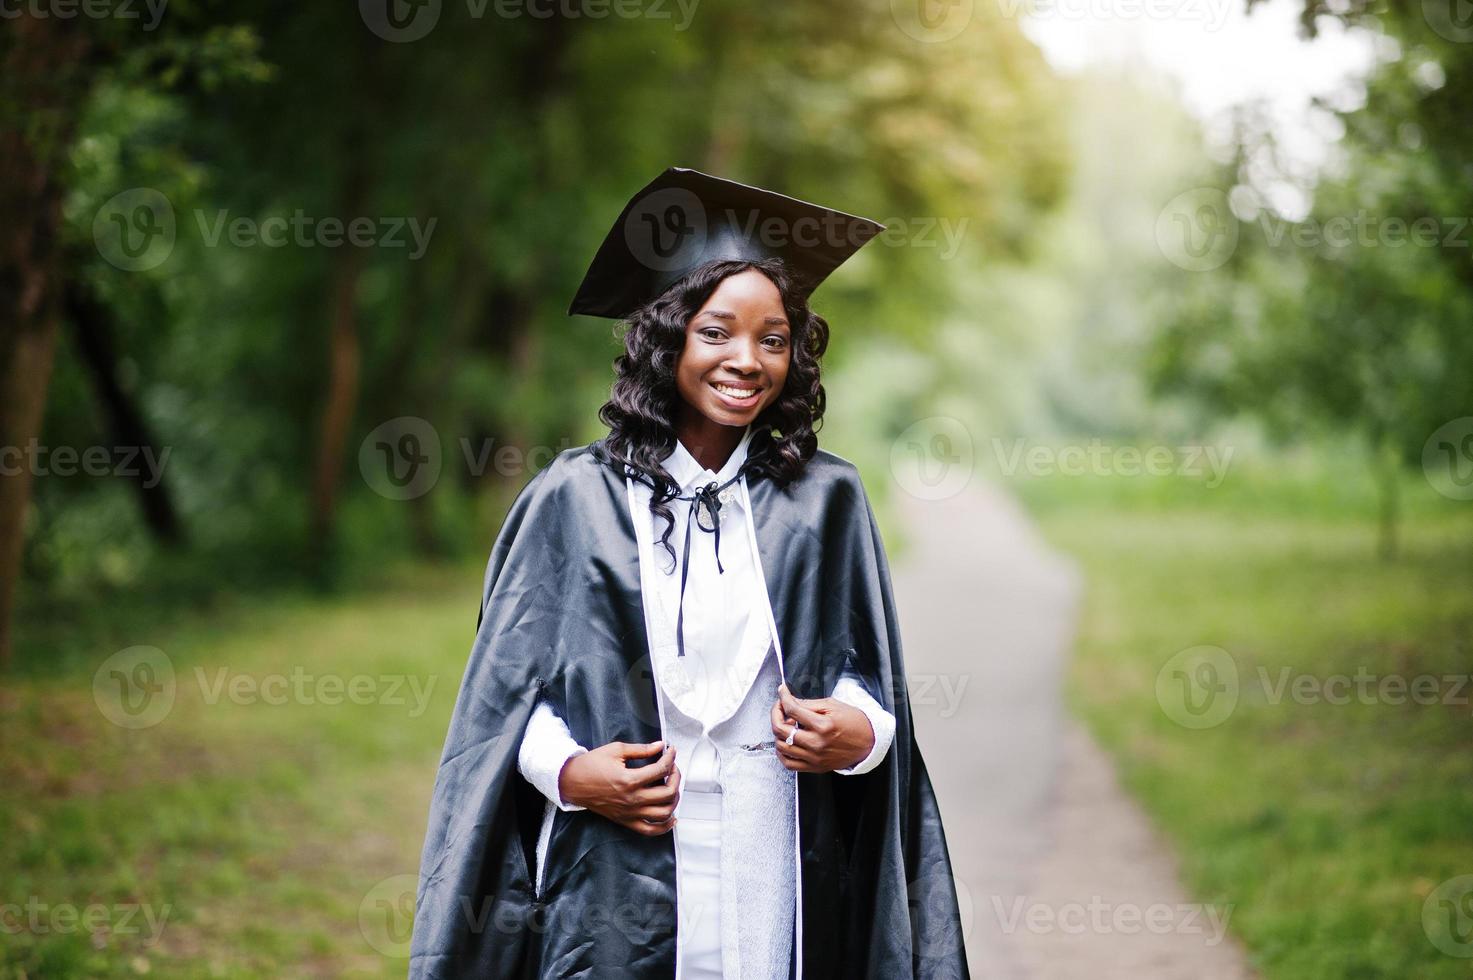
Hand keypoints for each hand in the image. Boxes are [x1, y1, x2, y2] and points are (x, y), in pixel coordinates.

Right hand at [558, 740, 681, 835]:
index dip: (670, 758)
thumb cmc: (591, 765)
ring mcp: (630, 813)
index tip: (671, 751)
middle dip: (676, 777)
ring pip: (664, 813)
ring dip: (674, 800)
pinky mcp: (626, 821)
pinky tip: (672, 817)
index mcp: (629, 780)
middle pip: (668, 793)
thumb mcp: (616, 750)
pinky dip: (665, 826)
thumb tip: (660, 746)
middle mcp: (632, 799)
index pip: (661, 770)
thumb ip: (641, 749)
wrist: (573, 782)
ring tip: (672, 787)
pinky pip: (650, 830)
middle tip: (673, 768)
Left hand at [770, 683, 874, 772]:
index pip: (792, 709)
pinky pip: (788, 763)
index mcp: (823, 725)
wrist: (868, 743)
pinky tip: (786, 742)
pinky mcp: (814, 767)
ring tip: (787, 725)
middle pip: (781, 729)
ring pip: (781, 746)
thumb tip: (790, 701)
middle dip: (776, 713)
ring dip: (778, 733)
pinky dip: (782, 752)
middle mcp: (816, 743)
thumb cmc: (854, 723)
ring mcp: (814, 757)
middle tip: (780, 708)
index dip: (783, 697)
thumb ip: (809, 704)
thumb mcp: (833, 705)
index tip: (782, 692)